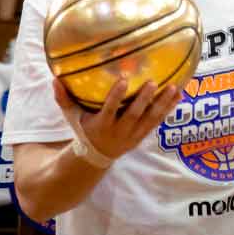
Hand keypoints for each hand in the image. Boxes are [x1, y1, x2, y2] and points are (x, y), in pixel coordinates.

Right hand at [53, 76, 180, 160]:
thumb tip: (54, 79)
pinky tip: (178, 95)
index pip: (109, 110)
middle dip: (144, 100)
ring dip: (162, 104)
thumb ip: (63, 99)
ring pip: (150, 120)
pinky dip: (168, 109)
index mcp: (101, 126)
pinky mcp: (142, 136)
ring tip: (173, 88)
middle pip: (133, 115)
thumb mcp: (72, 118)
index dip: (116, 97)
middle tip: (153, 82)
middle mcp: (119, 132)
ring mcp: (133, 135)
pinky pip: (157, 122)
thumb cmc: (84, 130)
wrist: (97, 156)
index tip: (123, 80)